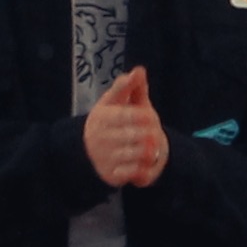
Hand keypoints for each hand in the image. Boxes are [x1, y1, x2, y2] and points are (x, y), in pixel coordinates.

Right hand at [84, 67, 170, 190]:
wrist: (94, 152)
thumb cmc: (113, 121)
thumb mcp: (119, 102)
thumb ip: (129, 86)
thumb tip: (139, 70)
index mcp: (102, 116)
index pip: (129, 115)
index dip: (145, 116)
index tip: (150, 117)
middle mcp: (100, 137)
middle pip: (139, 135)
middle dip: (151, 134)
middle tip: (153, 134)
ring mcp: (104, 157)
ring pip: (141, 154)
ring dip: (151, 151)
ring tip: (149, 148)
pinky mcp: (111, 175)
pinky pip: (137, 172)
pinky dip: (145, 168)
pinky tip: (143, 162)